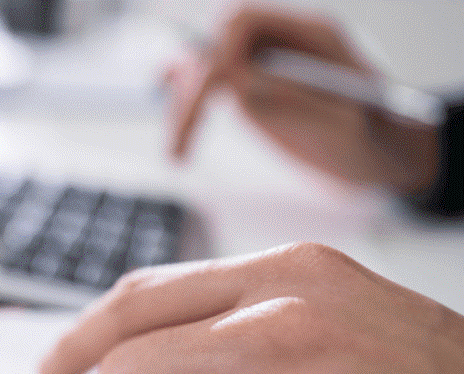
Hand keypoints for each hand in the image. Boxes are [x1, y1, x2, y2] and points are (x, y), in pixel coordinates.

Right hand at [168, 3, 438, 194]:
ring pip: (204, 70)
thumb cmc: (382, 139)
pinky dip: (188, 105)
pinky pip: (209, 87)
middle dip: (193, 89)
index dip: (218, 52)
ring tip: (178, 150)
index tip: (213, 93)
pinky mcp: (255, 91)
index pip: (243, 22)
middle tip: (184, 136)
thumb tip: (236, 85)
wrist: (391, 155)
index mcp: (313, 35)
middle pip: (214, 47)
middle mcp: (283, 45)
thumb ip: (294, 101)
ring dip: (184, 105)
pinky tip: (177, 123)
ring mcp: (266, 67)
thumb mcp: (348, 125)